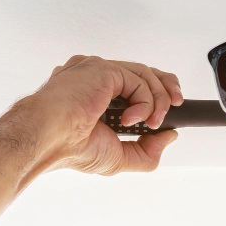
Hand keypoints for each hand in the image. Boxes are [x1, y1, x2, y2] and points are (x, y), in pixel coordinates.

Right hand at [27, 55, 183, 174]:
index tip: (170, 113)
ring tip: (151, 123)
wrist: (49, 141)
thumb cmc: (69, 148)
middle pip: (144, 71)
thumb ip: (146, 149)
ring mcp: (99, 71)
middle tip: (177, 106)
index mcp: (97, 95)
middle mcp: (98, 79)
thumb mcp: (118, 157)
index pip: (134, 83)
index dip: (157, 94)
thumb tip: (170, 135)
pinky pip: (137, 79)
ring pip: (144, 75)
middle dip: (166, 88)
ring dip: (157, 102)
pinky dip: (144, 101)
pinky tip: (131, 119)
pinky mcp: (103, 68)